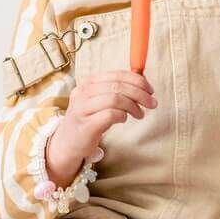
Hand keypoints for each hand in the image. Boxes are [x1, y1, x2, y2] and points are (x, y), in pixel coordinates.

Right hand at [46, 70, 155, 185]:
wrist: (67, 143)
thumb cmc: (89, 120)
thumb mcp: (100, 100)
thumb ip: (117, 91)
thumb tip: (144, 84)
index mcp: (89, 82)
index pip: (118, 75)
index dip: (138, 80)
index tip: (150, 90)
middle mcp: (83, 92)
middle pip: (118, 86)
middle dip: (140, 94)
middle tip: (152, 103)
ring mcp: (82, 108)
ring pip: (115, 98)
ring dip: (133, 106)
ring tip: (140, 114)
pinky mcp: (86, 125)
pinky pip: (110, 115)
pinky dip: (122, 116)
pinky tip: (124, 119)